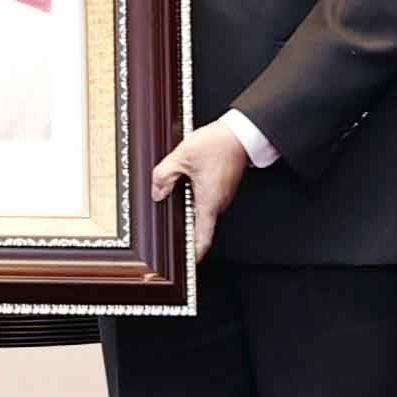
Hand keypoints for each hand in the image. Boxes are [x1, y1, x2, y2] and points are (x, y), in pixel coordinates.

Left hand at [150, 120, 251, 262]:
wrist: (239, 133)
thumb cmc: (217, 144)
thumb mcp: (182, 157)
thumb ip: (164, 176)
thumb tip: (157, 192)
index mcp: (209, 203)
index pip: (202, 239)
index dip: (195, 255)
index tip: (186, 263)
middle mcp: (218, 203)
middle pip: (199, 227)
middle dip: (184, 230)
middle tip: (168, 233)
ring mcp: (222, 196)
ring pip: (202, 212)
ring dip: (188, 212)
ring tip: (173, 204)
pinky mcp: (222, 187)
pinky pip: (206, 200)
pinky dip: (193, 200)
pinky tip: (183, 189)